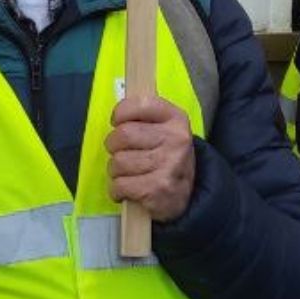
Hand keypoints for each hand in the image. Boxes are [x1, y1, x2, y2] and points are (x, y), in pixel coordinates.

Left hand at [105, 94, 194, 221]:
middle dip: (113, 146)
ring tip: (128, 173)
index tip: (118, 123)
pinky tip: (128, 190)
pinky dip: (117, 190)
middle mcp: (176, 139)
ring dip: (116, 171)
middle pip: (123, 134)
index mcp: (176, 118)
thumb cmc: (165, 155)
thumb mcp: (163, 128)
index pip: (139, 104)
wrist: (185, 194)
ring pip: (118, 161)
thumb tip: (115, 115)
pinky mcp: (159, 189)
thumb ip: (142, 116)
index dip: (120, 113)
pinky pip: (120, 185)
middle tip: (122, 152)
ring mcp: (169, 165)